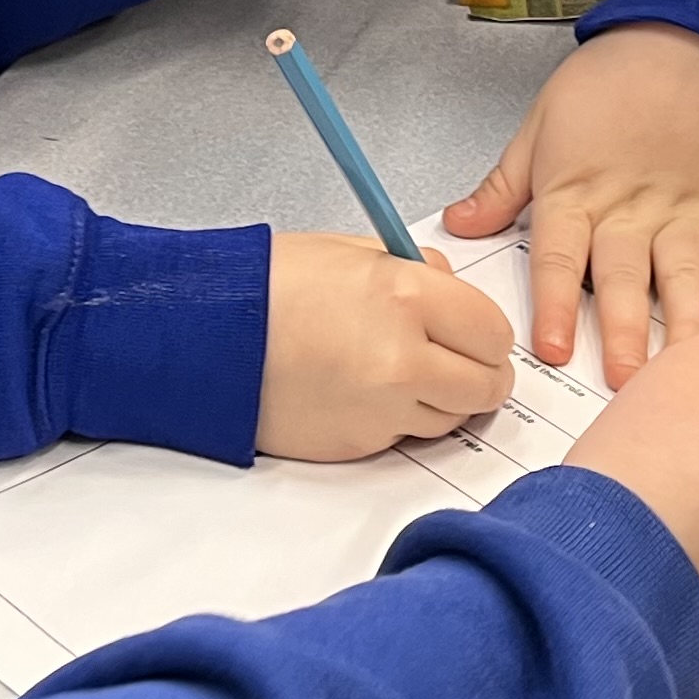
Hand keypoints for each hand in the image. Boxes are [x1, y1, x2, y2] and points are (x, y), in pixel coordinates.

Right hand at [257, 231, 515, 461]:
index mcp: (406, 297)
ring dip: (440, 400)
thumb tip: (450, 287)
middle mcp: (402, 359)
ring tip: (400, 373)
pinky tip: (365, 392)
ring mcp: (382, 409)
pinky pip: (405, 437)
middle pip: (486, 385)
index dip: (487, 334)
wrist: (205, 337)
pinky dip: (398, 419)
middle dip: (478, 374)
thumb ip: (415, 271)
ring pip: (451, 418)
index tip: (476, 335)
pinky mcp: (358, 445)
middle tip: (456, 362)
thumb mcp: (351, 253)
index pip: (493, 331)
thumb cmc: (266, 288)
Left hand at [442, 22, 698, 383]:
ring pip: (683, 277)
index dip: (556, 305)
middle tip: (625, 381)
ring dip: (686, 326)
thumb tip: (458, 224)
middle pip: (624, 278)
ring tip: (688, 368)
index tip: (553, 348)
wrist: (682, 39)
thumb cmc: (607, 80)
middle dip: (624, 333)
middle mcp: (629, 210)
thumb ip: (502, 187)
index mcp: (576, 193)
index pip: (561, 258)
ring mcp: (681, 212)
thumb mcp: (538, 127)